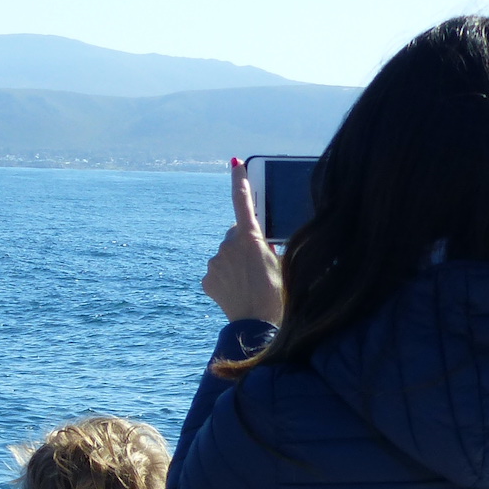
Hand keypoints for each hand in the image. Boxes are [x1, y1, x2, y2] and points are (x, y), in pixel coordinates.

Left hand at [201, 160, 283, 325]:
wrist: (257, 324)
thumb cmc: (278, 293)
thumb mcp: (281, 262)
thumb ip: (266, 245)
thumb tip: (258, 240)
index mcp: (250, 238)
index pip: (243, 202)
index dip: (240, 181)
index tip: (235, 163)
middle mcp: (227, 246)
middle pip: (236, 234)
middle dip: (245, 242)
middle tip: (259, 262)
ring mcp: (215, 262)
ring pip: (226, 253)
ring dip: (236, 261)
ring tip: (250, 281)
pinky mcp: (207, 278)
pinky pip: (217, 270)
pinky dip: (226, 276)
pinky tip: (238, 289)